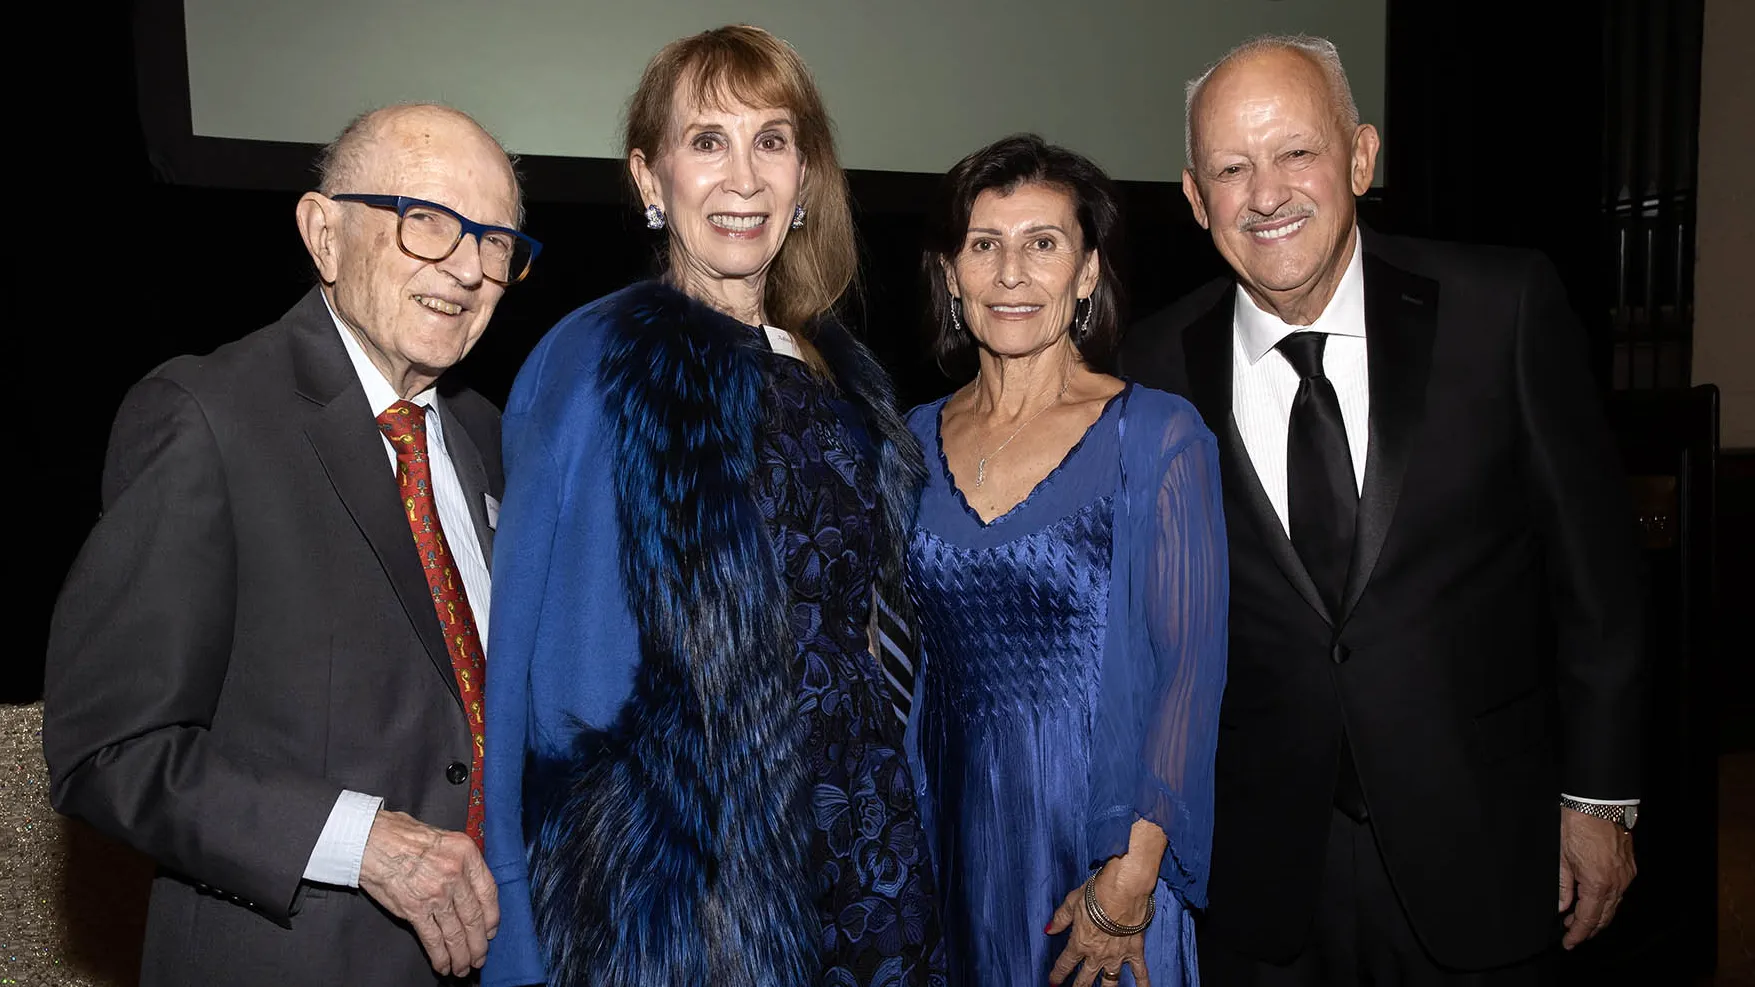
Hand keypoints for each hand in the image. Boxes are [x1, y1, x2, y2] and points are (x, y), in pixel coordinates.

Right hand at [358, 809, 499, 975]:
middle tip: (480, 957)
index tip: (491, 930)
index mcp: (466, 854)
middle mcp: (455, 874)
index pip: (488, 892)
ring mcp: (436, 894)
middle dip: (478, 943)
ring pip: (455, 932)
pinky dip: (440, 956)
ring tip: (463, 967)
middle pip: (474, 917)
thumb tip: (471, 890)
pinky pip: (433, 939)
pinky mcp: (415, 909)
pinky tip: (444, 965)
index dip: (492, 917)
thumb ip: (461, 863)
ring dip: (461, 954)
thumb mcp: (445, 839)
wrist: (371, 840)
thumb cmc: (403, 835)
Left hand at [1046, 866, 1152, 986]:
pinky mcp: (1134, 951)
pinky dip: (1143, 984)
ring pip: (1110, 981)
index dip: (1057, 975)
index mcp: (1080, 943)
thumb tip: (1049, 929)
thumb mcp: (1072, 902)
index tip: (1053, 982)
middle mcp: (1097, 954)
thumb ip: (1060, 918)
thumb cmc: (1097, 892)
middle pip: (1086, 978)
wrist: (1123, 890)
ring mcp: (1117, 955)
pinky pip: (1140, 972)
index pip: (1065, 964)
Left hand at [1557, 806, 1635, 948]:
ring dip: (1598, 916)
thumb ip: (1563, 887)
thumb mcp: (1561, 858)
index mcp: (1597, 883)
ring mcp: (1626, 876)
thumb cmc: (1578, 826)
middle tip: (1572, 934)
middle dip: (1588, 929)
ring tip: (1580, 919)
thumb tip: (1561, 906)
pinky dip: (1608, 901)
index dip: (1578, 934)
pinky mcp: (1630, 868)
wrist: (1598, 805)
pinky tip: (1596, 901)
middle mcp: (1616, 883)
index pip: (1588, 918)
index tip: (1569, 942)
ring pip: (1614, 906)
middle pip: (1604, 917)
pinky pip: (1620, 893)